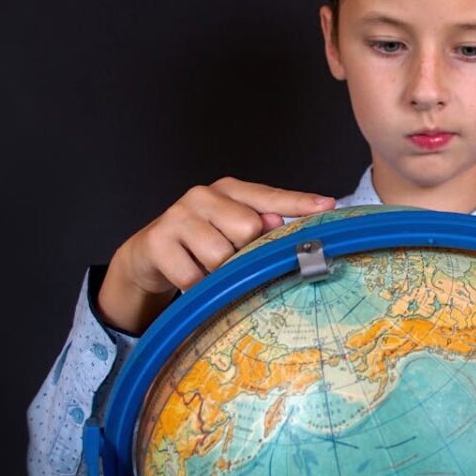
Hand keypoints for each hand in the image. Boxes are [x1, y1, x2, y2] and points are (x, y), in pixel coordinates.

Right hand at [97, 178, 335, 333]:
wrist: (148, 255)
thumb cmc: (201, 242)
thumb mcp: (231, 231)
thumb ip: (260, 226)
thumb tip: (277, 224)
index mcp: (229, 190)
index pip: (269, 196)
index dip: (299, 203)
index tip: (327, 207)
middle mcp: (203, 195)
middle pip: (248, 228)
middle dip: (243, 252)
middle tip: (229, 258)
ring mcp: (178, 216)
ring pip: (221, 255)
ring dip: (218, 273)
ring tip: (207, 268)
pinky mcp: (157, 241)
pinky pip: (194, 276)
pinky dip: (197, 286)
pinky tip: (190, 277)